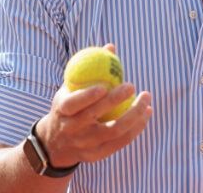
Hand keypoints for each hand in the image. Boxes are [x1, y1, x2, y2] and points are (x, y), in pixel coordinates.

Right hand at [36, 45, 152, 166]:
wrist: (56, 143)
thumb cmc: (68, 107)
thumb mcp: (69, 88)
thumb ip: (89, 69)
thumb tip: (111, 47)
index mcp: (62, 111)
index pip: (73, 104)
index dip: (87, 96)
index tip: (105, 85)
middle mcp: (72, 129)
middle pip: (95, 117)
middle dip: (115, 101)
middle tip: (132, 86)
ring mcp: (85, 144)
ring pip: (113, 131)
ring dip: (133, 115)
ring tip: (146, 99)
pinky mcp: (97, 155)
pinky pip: (120, 142)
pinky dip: (136, 128)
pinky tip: (146, 114)